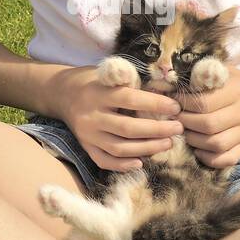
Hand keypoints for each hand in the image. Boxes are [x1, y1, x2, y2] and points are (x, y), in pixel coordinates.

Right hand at [56, 65, 184, 171]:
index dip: (155, 104)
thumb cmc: (93, 81)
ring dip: (147, 148)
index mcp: (99, 93)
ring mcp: (87, 135)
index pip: (130, 100)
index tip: (175, 108)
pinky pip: (105, 161)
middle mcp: (91, 116)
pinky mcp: (85, 147)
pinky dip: (123, 165)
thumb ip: (131, 82)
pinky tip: (141, 162)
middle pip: (127, 128)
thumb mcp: (108, 74)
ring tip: (168, 143)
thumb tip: (164, 93)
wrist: (61, 94)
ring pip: (119, 148)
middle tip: (178, 129)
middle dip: (157, 130)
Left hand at [177, 65, 239, 168]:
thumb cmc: (234, 82)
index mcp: (237, 91)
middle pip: (209, 125)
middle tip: (177, 119)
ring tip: (186, 132)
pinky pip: (227, 159)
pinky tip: (198, 149)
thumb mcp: (221, 71)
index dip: (184, 104)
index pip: (204, 103)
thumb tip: (173, 83)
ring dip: (194, 141)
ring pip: (217, 144)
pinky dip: (209, 158)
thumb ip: (202, 74)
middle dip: (186, 123)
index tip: (175, 102)